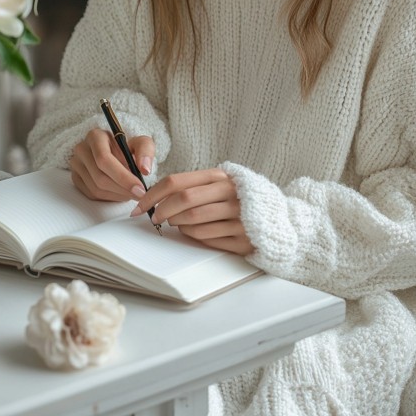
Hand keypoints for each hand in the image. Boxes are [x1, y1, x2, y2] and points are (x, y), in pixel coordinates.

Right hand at [69, 127, 154, 201]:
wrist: (116, 152)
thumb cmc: (128, 147)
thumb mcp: (141, 143)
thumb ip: (146, 152)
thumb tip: (145, 169)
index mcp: (95, 136)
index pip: (104, 159)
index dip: (122, 176)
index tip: (139, 187)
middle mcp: (82, 149)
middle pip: (100, 176)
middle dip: (122, 189)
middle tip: (140, 194)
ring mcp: (76, 165)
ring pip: (96, 188)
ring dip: (118, 195)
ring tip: (132, 193)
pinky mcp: (76, 178)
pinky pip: (92, 194)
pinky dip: (110, 197)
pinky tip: (121, 193)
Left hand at [131, 168, 252, 255]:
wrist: (277, 219)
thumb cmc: (240, 201)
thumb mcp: (220, 186)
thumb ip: (192, 187)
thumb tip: (157, 198)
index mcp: (220, 177)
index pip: (176, 182)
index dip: (153, 194)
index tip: (138, 206)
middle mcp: (230, 193)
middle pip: (183, 200)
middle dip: (162, 211)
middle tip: (155, 219)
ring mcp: (237, 215)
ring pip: (192, 221)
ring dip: (178, 225)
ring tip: (177, 224)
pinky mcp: (242, 237)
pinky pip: (206, 238)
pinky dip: (194, 236)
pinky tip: (195, 232)